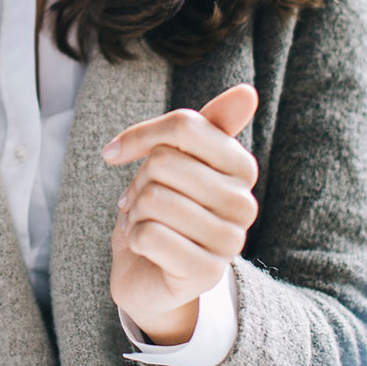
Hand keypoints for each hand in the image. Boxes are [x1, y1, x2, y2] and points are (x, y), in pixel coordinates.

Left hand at [102, 84, 259, 344]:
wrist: (150, 273)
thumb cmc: (163, 209)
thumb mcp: (178, 161)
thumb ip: (206, 126)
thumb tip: (249, 91)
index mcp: (241, 168)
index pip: (185, 125)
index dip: (142, 135)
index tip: (118, 151)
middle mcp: (245, 204)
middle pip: (165, 162)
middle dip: (139, 181)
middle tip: (144, 201)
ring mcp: (229, 242)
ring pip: (154, 198)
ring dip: (135, 212)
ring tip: (147, 223)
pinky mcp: (206, 274)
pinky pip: (148, 235)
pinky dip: (133, 238)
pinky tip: (146, 248)